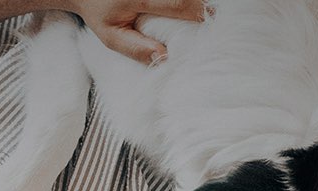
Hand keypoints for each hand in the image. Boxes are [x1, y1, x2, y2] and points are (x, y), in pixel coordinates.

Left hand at [69, 0, 208, 64]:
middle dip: (202, 4)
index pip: (177, 4)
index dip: (199, 12)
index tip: (215, 21)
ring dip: (197, 0)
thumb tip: (164, 57)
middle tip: (217, 17)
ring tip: (210, 12)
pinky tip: (198, 6)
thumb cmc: (100, 13)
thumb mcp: (110, 36)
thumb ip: (135, 48)